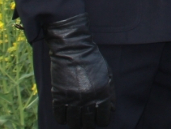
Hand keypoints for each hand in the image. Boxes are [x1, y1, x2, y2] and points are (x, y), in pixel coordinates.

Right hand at [43, 14, 114, 128]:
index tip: (100, 119)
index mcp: (102, 93)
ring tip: (77, 120)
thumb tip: (111, 110)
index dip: (102, 121)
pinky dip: (62, 119)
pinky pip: (59, 116)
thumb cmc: (93, 60)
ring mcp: (72, 99)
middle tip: (88, 122)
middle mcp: (88, 99)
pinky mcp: (59, 96)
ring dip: (76, 124)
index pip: (103, 118)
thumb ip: (110, 93)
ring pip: (73, 122)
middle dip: (89, 125)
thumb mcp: (108, 74)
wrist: (73, 49)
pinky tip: (65, 116)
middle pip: (88, 123)